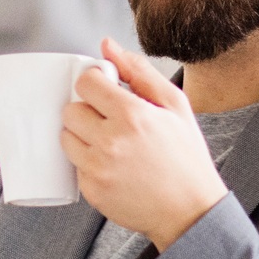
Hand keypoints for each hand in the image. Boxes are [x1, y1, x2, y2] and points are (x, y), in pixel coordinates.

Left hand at [61, 39, 227, 250]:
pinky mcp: (91, 191)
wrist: (191, 212)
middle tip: (111, 121)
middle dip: (88, 111)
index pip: (86, 83)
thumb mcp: (175, 106)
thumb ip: (139, 72)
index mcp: (132, 115)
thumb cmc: (186, 158)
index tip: (105, 92)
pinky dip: (89, 163)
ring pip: (67, 137)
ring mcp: (98, 169)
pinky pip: (75, 165)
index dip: (95, 84)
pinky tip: (114, 166)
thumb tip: (107, 46)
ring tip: (111, 144)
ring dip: (83, 136)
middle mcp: (111, 141)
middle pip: (71, 110)